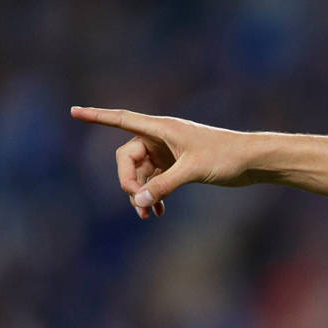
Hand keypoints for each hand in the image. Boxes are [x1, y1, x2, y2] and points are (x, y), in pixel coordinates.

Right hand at [70, 106, 253, 219]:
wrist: (253, 162)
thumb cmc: (226, 157)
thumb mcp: (192, 171)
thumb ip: (162, 186)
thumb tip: (137, 202)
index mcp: (162, 128)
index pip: (122, 119)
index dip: (97, 116)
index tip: (73, 111)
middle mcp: (162, 137)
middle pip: (127, 158)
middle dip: (128, 181)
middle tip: (137, 202)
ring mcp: (169, 152)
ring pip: (141, 172)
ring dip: (141, 193)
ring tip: (147, 215)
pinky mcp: (178, 165)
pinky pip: (155, 180)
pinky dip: (153, 194)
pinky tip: (156, 212)